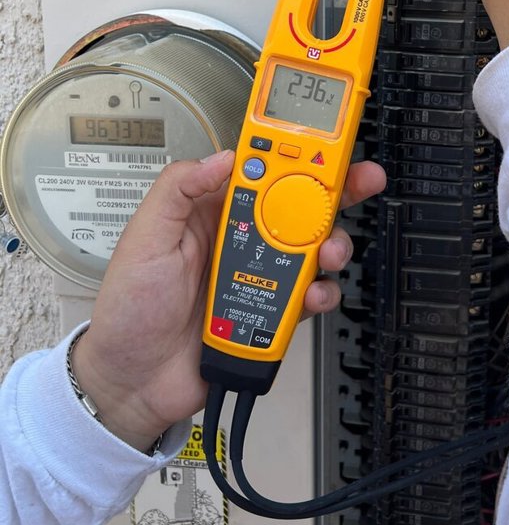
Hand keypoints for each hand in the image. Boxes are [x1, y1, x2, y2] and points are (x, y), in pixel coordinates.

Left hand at [71, 150, 385, 451]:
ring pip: (313, 249)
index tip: (322, 144)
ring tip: (329, 252)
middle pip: (300, 206)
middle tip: (362, 182)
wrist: (135, 380)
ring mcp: (260, 275)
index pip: (261, 172)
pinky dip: (321, 293)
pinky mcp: (272, 310)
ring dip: (333, 244)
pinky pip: (309, 295)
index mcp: (213, 212)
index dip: (294, 154)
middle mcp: (242, 239)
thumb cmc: (130, 308)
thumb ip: (178, 189)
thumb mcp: (143, 237)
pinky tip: (312, 295)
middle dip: (336, 190)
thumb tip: (224, 157)